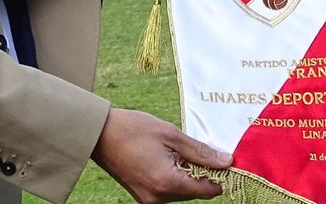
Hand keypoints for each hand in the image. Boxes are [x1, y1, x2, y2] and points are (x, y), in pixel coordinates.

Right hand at [92, 109, 229, 203]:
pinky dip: (173, 178)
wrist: (98, 134)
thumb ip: (200, 151)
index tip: (223, 160)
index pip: (207, 191)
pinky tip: (166, 159)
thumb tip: (227, 161)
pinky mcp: (142, 197)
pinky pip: (168, 192)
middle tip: (193, 149)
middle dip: (201, 173)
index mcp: (167, 183)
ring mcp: (149, 200)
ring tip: (175, 151)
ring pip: (182, 193)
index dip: (219, 176)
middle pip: (195, 192)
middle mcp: (158, 198)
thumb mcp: (171, 134)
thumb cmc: (132, 129)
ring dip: (186, 175)